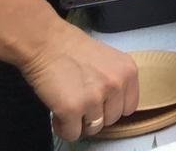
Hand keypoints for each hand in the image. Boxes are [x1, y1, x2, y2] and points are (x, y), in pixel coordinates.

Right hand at [20, 19, 138, 141]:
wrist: (47, 42)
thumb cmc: (73, 49)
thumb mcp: (108, 61)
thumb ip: (115, 81)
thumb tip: (111, 105)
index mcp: (128, 72)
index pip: (129, 106)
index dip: (112, 108)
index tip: (100, 104)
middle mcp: (116, 85)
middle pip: (111, 119)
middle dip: (95, 115)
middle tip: (80, 103)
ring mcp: (95, 98)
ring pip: (92, 129)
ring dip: (79, 123)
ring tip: (68, 107)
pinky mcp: (72, 109)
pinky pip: (72, 134)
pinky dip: (63, 128)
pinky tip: (58, 114)